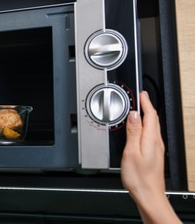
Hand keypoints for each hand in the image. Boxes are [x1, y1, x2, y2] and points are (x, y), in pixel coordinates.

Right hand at [121, 91, 180, 223]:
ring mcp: (157, 149)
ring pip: (153, 127)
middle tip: (140, 98)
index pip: (150, 115)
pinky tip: (140, 129)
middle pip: (154, 119)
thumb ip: (133, 132)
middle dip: (147, 106)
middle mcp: (156, 142)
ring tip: (139, 110)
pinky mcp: (154, 154)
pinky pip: (151, 134)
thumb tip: (134, 115)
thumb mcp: (131, 152)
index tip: (141, 93)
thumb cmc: (140, 178)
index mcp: (151, 139)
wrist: (149, 195)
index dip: (145, 102)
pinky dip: (146, 126)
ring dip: (147, 116)